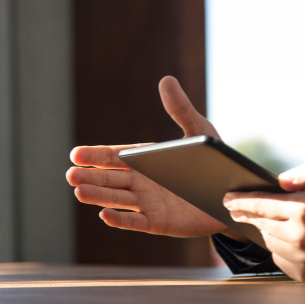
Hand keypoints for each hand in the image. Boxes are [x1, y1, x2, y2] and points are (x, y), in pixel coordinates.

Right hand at [68, 76, 244, 240]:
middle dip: (90, 177)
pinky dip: (120, 220)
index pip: (115, 157)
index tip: (76, 154)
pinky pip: (136, 222)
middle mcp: (142, 182)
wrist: (233, 196)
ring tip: (79, 192)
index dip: (95, 156)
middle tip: (70, 175)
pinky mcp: (158, 223)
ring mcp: (148, 203)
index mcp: (145, 160)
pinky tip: (104, 215)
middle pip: (110, 179)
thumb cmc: (213, 162)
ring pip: (118, 200)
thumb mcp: (199, 132)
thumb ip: (181, 110)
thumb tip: (166, 80)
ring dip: (98, 196)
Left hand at [223, 160, 304, 281]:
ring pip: (269, 242)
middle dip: (252, 215)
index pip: (260, 204)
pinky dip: (281, 249)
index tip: (227, 199)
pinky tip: (293, 240)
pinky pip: (280, 260)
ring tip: (277, 222)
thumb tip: (280, 180)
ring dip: (268, 231)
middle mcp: (300, 236)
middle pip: (261, 224)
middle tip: (241, 209)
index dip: (240, 201)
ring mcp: (303, 259)